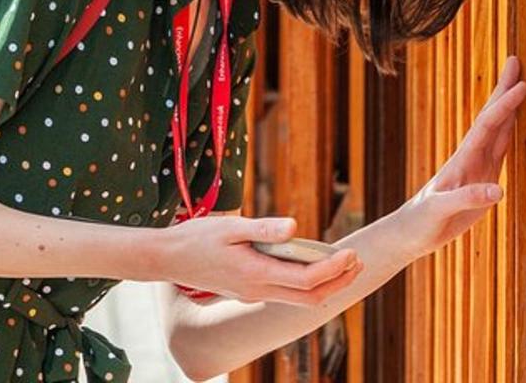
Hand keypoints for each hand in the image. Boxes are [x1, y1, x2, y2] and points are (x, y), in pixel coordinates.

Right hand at [159, 216, 363, 304]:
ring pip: (299, 300)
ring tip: (343, 264)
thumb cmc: (197, 238)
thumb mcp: (230, 226)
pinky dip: (306, 285)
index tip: (350, 252)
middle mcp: (258, 290)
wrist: (167, 258)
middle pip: (311, 297)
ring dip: (325, 285)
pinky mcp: (248, 292)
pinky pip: (285, 295)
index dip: (333, 269)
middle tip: (357, 261)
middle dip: (339, 282)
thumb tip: (295, 227)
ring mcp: (253, 294)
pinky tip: (311, 267)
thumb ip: (264, 229)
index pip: (307, 280)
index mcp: (256, 273)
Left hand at [394, 55, 525, 258]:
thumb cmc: (422, 220)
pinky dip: (510, 131)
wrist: (412, 231)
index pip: (487, 125)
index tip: (522, 84)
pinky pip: (500, 149)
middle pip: (491, 116)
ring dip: (508, 106)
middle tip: (515, 60)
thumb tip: (499, 189)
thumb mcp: (441, 210)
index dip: (504, 105)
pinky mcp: (482, 178)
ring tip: (520, 83)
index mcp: (462, 160)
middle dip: (503, 89)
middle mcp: (471, 156)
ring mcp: (477, 165)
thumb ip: (468, 199)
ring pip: (497, 128)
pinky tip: (516, 121)